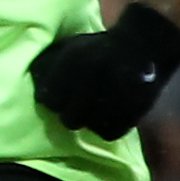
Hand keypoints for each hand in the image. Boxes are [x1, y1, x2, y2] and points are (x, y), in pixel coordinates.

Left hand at [29, 1, 179, 136]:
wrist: (145, 48)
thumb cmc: (101, 47)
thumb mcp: (70, 47)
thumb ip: (48, 64)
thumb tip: (34, 82)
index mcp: (71, 69)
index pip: (46, 98)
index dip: (51, 98)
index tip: (57, 96)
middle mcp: (87, 88)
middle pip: (64, 117)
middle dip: (67, 111)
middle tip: (76, 104)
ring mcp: (108, 105)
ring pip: (83, 125)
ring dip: (86, 119)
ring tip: (93, 108)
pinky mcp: (126, 118)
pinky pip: (106, 133)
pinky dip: (106, 126)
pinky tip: (110, 114)